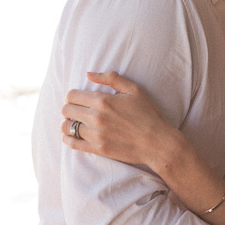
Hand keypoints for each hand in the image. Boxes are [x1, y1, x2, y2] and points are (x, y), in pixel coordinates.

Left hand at [61, 71, 181, 169]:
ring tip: (74, 121)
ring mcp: (95, 135)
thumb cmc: (148, 113)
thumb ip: (111, 78)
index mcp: (104, 101)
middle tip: (76, 108)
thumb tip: (88, 74)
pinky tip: (71, 135)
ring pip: (67, 127)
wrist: (157, 142)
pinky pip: (72, 144)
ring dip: (68, 123)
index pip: (72, 95)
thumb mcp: (134, 90)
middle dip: (69, 107)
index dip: (72, 95)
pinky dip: (68, 138)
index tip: (78, 97)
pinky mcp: (97, 149)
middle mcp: (96, 118)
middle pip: (67, 110)